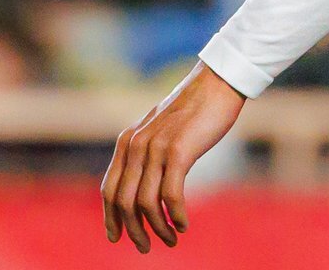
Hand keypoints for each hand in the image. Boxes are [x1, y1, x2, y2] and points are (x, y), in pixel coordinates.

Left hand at [101, 60, 245, 253]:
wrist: (218, 82)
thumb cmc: (195, 107)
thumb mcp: (161, 128)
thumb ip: (147, 150)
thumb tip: (143, 181)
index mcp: (129, 140)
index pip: (109, 188)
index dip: (111, 217)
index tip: (117, 237)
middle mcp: (137, 144)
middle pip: (124, 201)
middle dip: (134, 230)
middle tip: (146, 247)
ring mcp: (157, 147)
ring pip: (146, 203)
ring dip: (157, 228)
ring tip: (171, 239)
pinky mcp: (179, 150)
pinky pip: (170, 195)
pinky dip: (175, 216)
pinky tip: (184, 224)